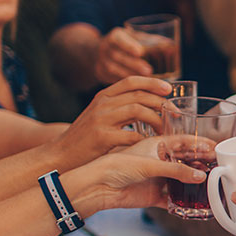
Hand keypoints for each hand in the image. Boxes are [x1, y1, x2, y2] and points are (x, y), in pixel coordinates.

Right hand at [50, 76, 170, 167]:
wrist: (61, 154)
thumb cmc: (85, 137)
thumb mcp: (99, 115)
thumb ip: (118, 107)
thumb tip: (147, 104)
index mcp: (103, 96)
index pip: (131, 81)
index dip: (152, 82)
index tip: (168, 89)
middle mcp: (102, 104)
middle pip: (139, 95)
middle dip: (161, 103)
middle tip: (174, 113)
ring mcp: (101, 119)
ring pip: (138, 110)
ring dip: (156, 120)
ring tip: (164, 130)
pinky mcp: (102, 137)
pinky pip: (131, 134)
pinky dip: (145, 138)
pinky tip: (150, 143)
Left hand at [69, 138, 205, 213]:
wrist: (99, 187)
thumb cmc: (117, 166)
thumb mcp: (151, 164)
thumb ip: (177, 170)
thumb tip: (199, 176)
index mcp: (157, 145)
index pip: (184, 142)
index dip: (200, 143)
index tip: (215, 146)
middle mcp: (159, 161)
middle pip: (185, 161)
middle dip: (201, 163)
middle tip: (218, 165)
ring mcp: (157, 179)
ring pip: (181, 181)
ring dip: (194, 184)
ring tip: (210, 184)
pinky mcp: (153, 195)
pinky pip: (172, 200)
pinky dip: (182, 204)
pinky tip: (194, 205)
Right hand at [94, 27, 152, 83]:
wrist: (100, 52)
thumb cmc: (125, 44)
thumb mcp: (134, 37)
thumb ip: (149, 40)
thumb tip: (170, 44)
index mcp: (115, 37)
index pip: (119, 39)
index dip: (128, 45)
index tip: (140, 52)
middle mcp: (105, 48)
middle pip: (117, 56)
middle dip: (133, 64)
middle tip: (148, 70)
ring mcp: (101, 61)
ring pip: (113, 69)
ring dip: (129, 75)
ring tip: (145, 81)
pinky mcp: (100, 74)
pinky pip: (111, 79)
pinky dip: (124, 84)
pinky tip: (136, 88)